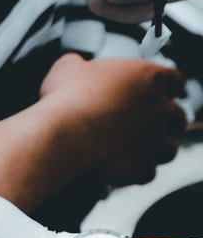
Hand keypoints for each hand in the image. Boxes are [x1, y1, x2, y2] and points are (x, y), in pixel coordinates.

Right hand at [40, 53, 187, 185]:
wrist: (61, 134)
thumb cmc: (65, 99)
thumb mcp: (66, 68)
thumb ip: (78, 64)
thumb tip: (73, 65)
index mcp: (148, 77)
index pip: (175, 79)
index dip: (171, 86)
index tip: (169, 91)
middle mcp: (159, 109)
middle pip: (177, 116)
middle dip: (167, 121)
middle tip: (152, 123)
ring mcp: (152, 141)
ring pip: (169, 148)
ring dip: (157, 149)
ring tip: (143, 150)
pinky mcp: (140, 167)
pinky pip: (148, 173)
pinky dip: (138, 172)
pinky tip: (126, 169)